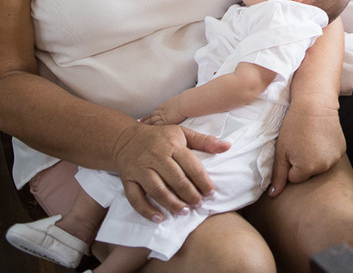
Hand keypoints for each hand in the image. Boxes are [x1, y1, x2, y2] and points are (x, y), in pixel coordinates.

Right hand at [110, 121, 229, 222]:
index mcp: (171, 145)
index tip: (211, 193)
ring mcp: (140, 169)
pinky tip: (159, 218)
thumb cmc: (159, 137)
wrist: (125, 139)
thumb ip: (204, 141)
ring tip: (184, 211)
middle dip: (190, 195)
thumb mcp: (182, 133)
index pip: (191, 165)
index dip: (202, 181)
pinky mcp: (128, 180)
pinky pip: (135, 198)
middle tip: (199, 204)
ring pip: (157, 190)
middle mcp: (155, 157)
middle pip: (175, 180)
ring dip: (172, 203)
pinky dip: (146, 210)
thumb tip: (227, 147)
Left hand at [143, 96, 185, 125]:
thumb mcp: (176, 100)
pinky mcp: (166, 122)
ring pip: (152, 121)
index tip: (143, 118)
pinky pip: (158, 126)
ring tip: (142, 128)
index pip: (154, 112)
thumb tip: (176, 103)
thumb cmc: (183, 101)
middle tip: (140, 124)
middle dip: (145, 120)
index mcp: (163, 106)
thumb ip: (173, 103)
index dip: (148, 116)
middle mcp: (161, 112)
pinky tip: (150, 132)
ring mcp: (163, 117)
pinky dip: (153, 128)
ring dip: (147, 124)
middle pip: (151, 117)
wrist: (184, 103)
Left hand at [268, 99, 345, 197]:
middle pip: (308, 174)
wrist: (315, 104)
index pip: (294, 178)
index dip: (290, 163)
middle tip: (301, 143)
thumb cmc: (294, 126)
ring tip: (311, 139)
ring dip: (314, 157)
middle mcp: (323, 167)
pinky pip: (329, 158)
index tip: (291, 148)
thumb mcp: (281, 151)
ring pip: (319, 166)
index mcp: (306, 169)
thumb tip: (273, 195)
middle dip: (302, 162)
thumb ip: (279, 175)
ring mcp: (335, 159)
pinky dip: (325, 151)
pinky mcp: (342, 150)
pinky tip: (321, 138)